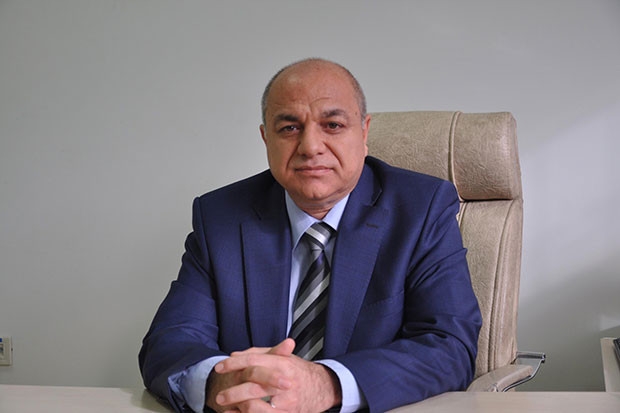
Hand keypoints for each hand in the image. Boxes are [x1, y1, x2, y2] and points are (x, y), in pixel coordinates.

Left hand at [207, 338, 340, 412]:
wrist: (323, 388)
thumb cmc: (298, 372)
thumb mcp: (282, 357)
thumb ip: (259, 354)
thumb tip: (235, 354)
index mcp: (283, 364)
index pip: (254, 362)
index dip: (234, 364)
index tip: (219, 367)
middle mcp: (285, 382)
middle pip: (253, 386)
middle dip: (233, 392)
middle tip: (219, 396)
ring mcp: (287, 401)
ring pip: (255, 407)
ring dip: (238, 407)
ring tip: (226, 406)